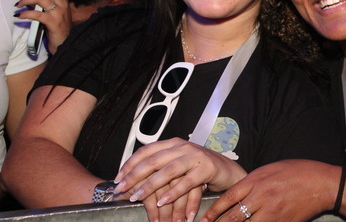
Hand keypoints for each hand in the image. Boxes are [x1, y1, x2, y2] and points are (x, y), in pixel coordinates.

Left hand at [15, 0, 71, 53]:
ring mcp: (59, 13)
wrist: (66, 42)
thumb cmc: (59, 26)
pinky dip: (26, 13)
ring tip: (19, 6)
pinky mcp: (53, 22)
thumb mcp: (57, 10)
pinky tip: (21, 16)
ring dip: (25, 0)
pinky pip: (37, 14)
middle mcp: (63, 3)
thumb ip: (49, 0)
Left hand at [114, 138, 246, 217]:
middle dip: (134, 176)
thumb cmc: (200, 169)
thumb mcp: (179, 164)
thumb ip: (161, 168)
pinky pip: (186, 182)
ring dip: (150, 185)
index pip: (146, 151)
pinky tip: (163, 201)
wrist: (227, 170)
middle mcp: (182, 147)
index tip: (117, 179)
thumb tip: (134, 182)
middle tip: (122, 190)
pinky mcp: (206, 169)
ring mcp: (195, 157)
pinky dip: (173, 193)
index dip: (130, 164)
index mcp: (173, 144)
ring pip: (168, 171)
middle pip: (153, 160)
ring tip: (137, 197)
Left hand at [200, 159, 337, 221]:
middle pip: (233, 217)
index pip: (228, 198)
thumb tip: (238, 195)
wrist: (321, 183)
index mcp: (256, 181)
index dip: (214, 211)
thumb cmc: (297, 171)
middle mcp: (261, 197)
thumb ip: (252, 182)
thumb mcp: (270, 169)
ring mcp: (272, 213)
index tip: (204, 219)